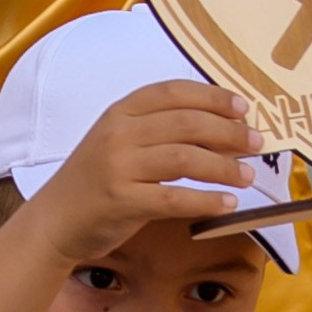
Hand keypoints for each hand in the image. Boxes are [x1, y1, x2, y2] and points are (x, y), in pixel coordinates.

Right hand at [37, 83, 263, 262]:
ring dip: (224, 167)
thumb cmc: (96, 180)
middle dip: (229, 132)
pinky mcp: (121, 200)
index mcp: (120, 111)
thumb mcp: (120, 143)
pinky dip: (206, 200)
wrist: (55, 219)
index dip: (213, 97)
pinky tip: (228, 204)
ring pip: (185, 158)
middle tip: (256, 144)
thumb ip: (160, 131)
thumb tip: (222, 129)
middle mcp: (118, 132)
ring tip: (247, 175)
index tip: (243, 109)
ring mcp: (117, 166)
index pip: (174, 92)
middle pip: (186, 123)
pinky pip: (174, 198)